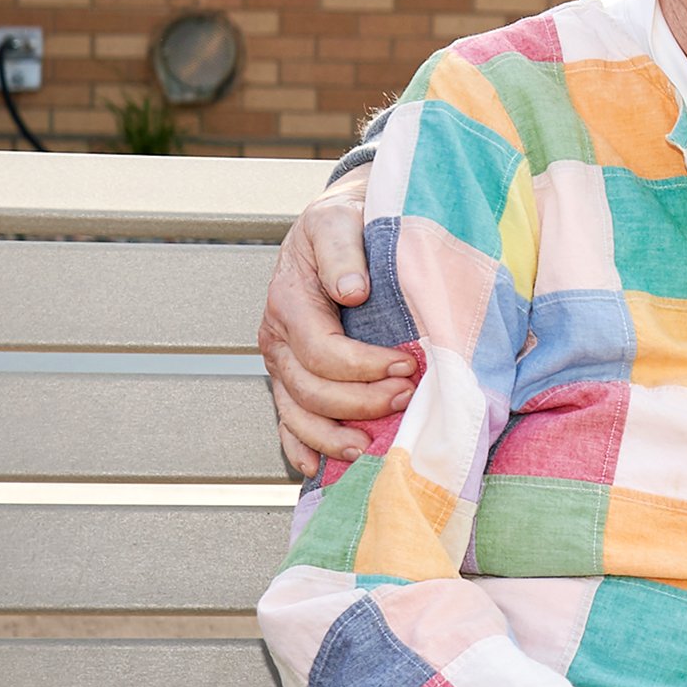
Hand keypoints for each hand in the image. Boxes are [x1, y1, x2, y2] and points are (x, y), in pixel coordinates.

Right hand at [264, 175, 412, 474]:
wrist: (339, 225)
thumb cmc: (346, 223)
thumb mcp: (341, 219)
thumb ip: (343, 251)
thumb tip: (351, 291)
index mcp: (289, 301)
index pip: (322, 352)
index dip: (365, 367)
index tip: (409, 365)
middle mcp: (278, 337)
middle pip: (311, 390)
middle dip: (360, 402)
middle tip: (408, 397)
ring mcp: (281, 362)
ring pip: (297, 415)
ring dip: (333, 436)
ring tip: (371, 447)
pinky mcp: (291, 377)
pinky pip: (288, 421)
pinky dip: (301, 447)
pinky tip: (319, 466)